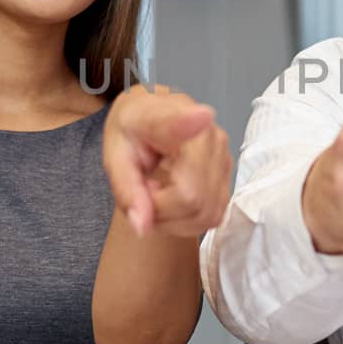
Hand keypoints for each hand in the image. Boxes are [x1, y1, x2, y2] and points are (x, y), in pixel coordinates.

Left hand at [104, 85, 231, 236]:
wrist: (147, 115)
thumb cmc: (130, 130)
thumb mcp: (115, 154)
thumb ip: (127, 190)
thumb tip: (142, 228)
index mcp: (185, 125)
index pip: (187, 182)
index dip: (183, 188)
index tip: (197, 129)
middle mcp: (215, 141)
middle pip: (195, 205)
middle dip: (162, 212)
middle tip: (143, 189)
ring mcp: (225, 159)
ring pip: (207, 216)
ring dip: (174, 219)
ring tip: (155, 193)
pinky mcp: (227, 176)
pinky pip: (212, 215)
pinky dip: (187, 218)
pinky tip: (170, 197)